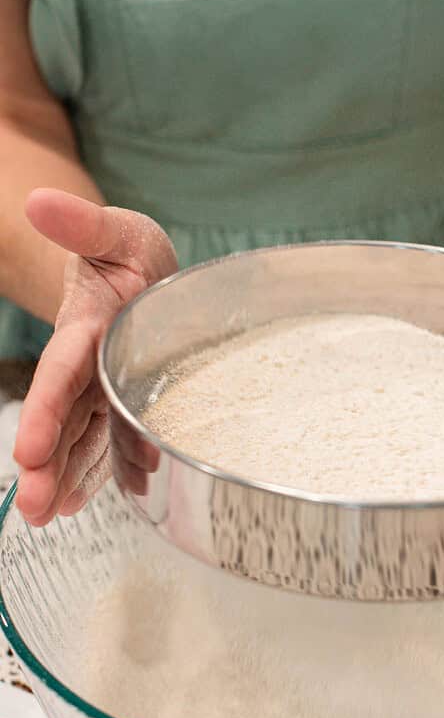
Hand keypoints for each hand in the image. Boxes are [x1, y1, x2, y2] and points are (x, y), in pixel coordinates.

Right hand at [14, 189, 177, 524]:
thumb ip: (83, 224)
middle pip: (66, 419)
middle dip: (49, 464)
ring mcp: (106, 389)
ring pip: (84, 438)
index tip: (27, 451)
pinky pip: (111, 442)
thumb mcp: (116, 232)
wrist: (143, 275)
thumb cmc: (130, 254)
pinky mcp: (125, 402)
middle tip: (35, 508)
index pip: (61, 375)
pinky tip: (81, 501)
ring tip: (49, 515)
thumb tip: (38, 202)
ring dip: (67, 476)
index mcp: (86, 329)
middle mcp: (91, 367)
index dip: (44, 412)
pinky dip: (100, 471)